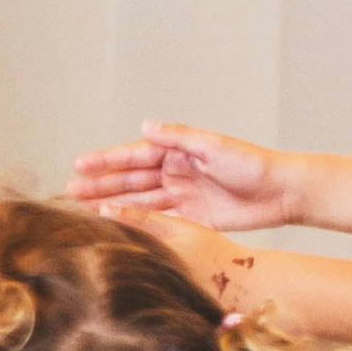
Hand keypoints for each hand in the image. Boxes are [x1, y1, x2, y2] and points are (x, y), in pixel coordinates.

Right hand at [68, 122, 292, 232]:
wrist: (281, 191)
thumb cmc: (252, 164)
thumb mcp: (214, 146)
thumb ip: (179, 138)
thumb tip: (146, 126)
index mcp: (178, 152)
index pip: (134, 155)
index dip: (106, 161)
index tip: (79, 164)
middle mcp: (175, 172)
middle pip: (130, 179)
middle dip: (100, 184)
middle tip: (70, 190)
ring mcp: (181, 195)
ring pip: (138, 200)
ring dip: (112, 202)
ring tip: (83, 208)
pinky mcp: (191, 217)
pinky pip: (157, 219)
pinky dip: (135, 221)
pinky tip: (114, 223)